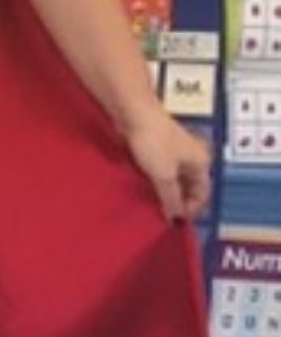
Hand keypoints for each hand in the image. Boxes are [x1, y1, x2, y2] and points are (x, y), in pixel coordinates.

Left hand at [123, 106, 211, 222]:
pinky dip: (156, 182)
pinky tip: (145, 190)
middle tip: (164, 217)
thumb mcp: (164, 176)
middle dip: (178, 202)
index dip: (191, 210)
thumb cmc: (154, 141)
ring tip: (154, 206)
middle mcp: (192, 157)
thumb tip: (175, 218)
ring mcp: (175, 152)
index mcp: (201, 162)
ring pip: (174, 180)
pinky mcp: (158, 148)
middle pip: (189, 187)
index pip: (203, 194)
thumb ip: (171, 199)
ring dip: (165, 193)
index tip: (176, 223)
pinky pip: (161, 171)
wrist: (134, 114)